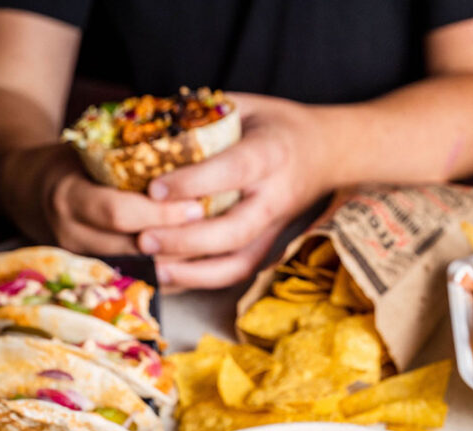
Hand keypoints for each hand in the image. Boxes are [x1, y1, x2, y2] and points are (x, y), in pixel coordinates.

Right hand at [0, 143, 206, 256]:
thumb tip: (191, 142)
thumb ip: (127, 154)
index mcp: (70, 197)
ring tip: (214, 249)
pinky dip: (168, 276)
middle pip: (134, 249)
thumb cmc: (66, 163)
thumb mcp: (89, 149)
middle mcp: (72, 235)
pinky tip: (196, 265)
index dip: (160, 214)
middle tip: (217, 232)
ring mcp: (82, 260)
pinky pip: (137, 282)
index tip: (196, 206)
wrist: (24, 190)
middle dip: (178, 243)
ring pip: (140, 272)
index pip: (120, 213)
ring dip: (178, 264)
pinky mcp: (93, 274)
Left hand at [138, 93, 333, 288]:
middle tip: (145, 239)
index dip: (194, 182)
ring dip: (193, 272)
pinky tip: (169, 279)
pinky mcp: (269, 249)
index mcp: (271, 154)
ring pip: (237, 263)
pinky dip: (201, 281)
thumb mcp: (244, 106)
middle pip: (234, 230)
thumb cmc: (276, 126)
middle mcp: (275, 198)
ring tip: (153, 270)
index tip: (154, 188)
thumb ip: (201, 118)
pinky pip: (235, 273)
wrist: (327, 154)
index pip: (233, 171)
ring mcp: (274, 229)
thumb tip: (145, 128)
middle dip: (187, 240)